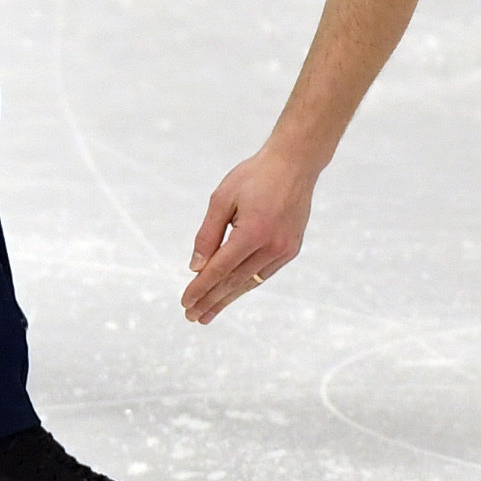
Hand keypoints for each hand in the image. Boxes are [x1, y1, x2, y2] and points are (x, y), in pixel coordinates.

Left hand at [182, 146, 318, 324]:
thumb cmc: (254, 176)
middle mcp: (272, 246)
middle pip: (234, 282)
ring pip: (250, 282)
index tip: (185, 303)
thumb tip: (195, 267)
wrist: (295, 164)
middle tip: (192, 317)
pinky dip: (245, 284)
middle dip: (211, 300)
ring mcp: (285, 250)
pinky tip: (232, 293)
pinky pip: (264, 273)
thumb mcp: (222, 198)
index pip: (219, 270)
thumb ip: (207, 234)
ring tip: (208, 313)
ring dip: (227, 298)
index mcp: (253, 232)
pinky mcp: (291, 249)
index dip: (200, 289)